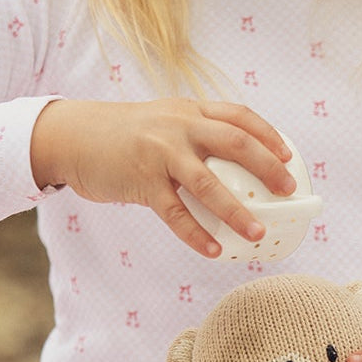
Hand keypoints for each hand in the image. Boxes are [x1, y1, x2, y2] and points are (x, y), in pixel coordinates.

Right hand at [30, 98, 293, 257]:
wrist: (73, 136)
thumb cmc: (125, 134)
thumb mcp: (163, 120)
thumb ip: (194, 134)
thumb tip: (234, 165)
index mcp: (189, 111)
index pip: (239, 116)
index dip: (268, 135)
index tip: (289, 156)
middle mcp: (179, 126)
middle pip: (234, 143)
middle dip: (267, 167)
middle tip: (288, 190)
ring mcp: (160, 153)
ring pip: (208, 183)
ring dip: (236, 210)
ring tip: (256, 232)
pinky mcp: (141, 182)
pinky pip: (175, 213)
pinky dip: (196, 234)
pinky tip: (214, 250)